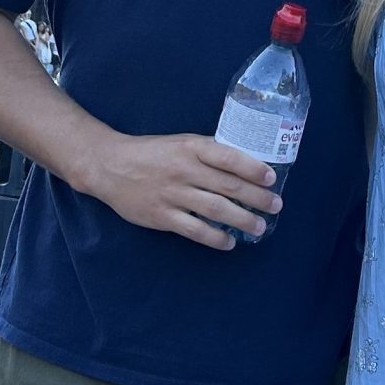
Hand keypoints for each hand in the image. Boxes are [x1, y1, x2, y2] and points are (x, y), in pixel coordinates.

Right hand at [84, 130, 281, 250]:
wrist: (109, 165)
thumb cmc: (151, 152)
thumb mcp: (180, 143)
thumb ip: (207, 153)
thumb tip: (242, 165)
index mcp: (191, 147)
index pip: (229, 157)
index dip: (253, 168)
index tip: (271, 178)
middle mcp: (184, 170)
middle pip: (228, 186)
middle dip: (256, 198)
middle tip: (275, 206)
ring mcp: (173, 194)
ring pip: (215, 209)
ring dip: (242, 220)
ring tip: (259, 227)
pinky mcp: (162, 216)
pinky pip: (194, 230)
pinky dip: (215, 238)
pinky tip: (229, 242)